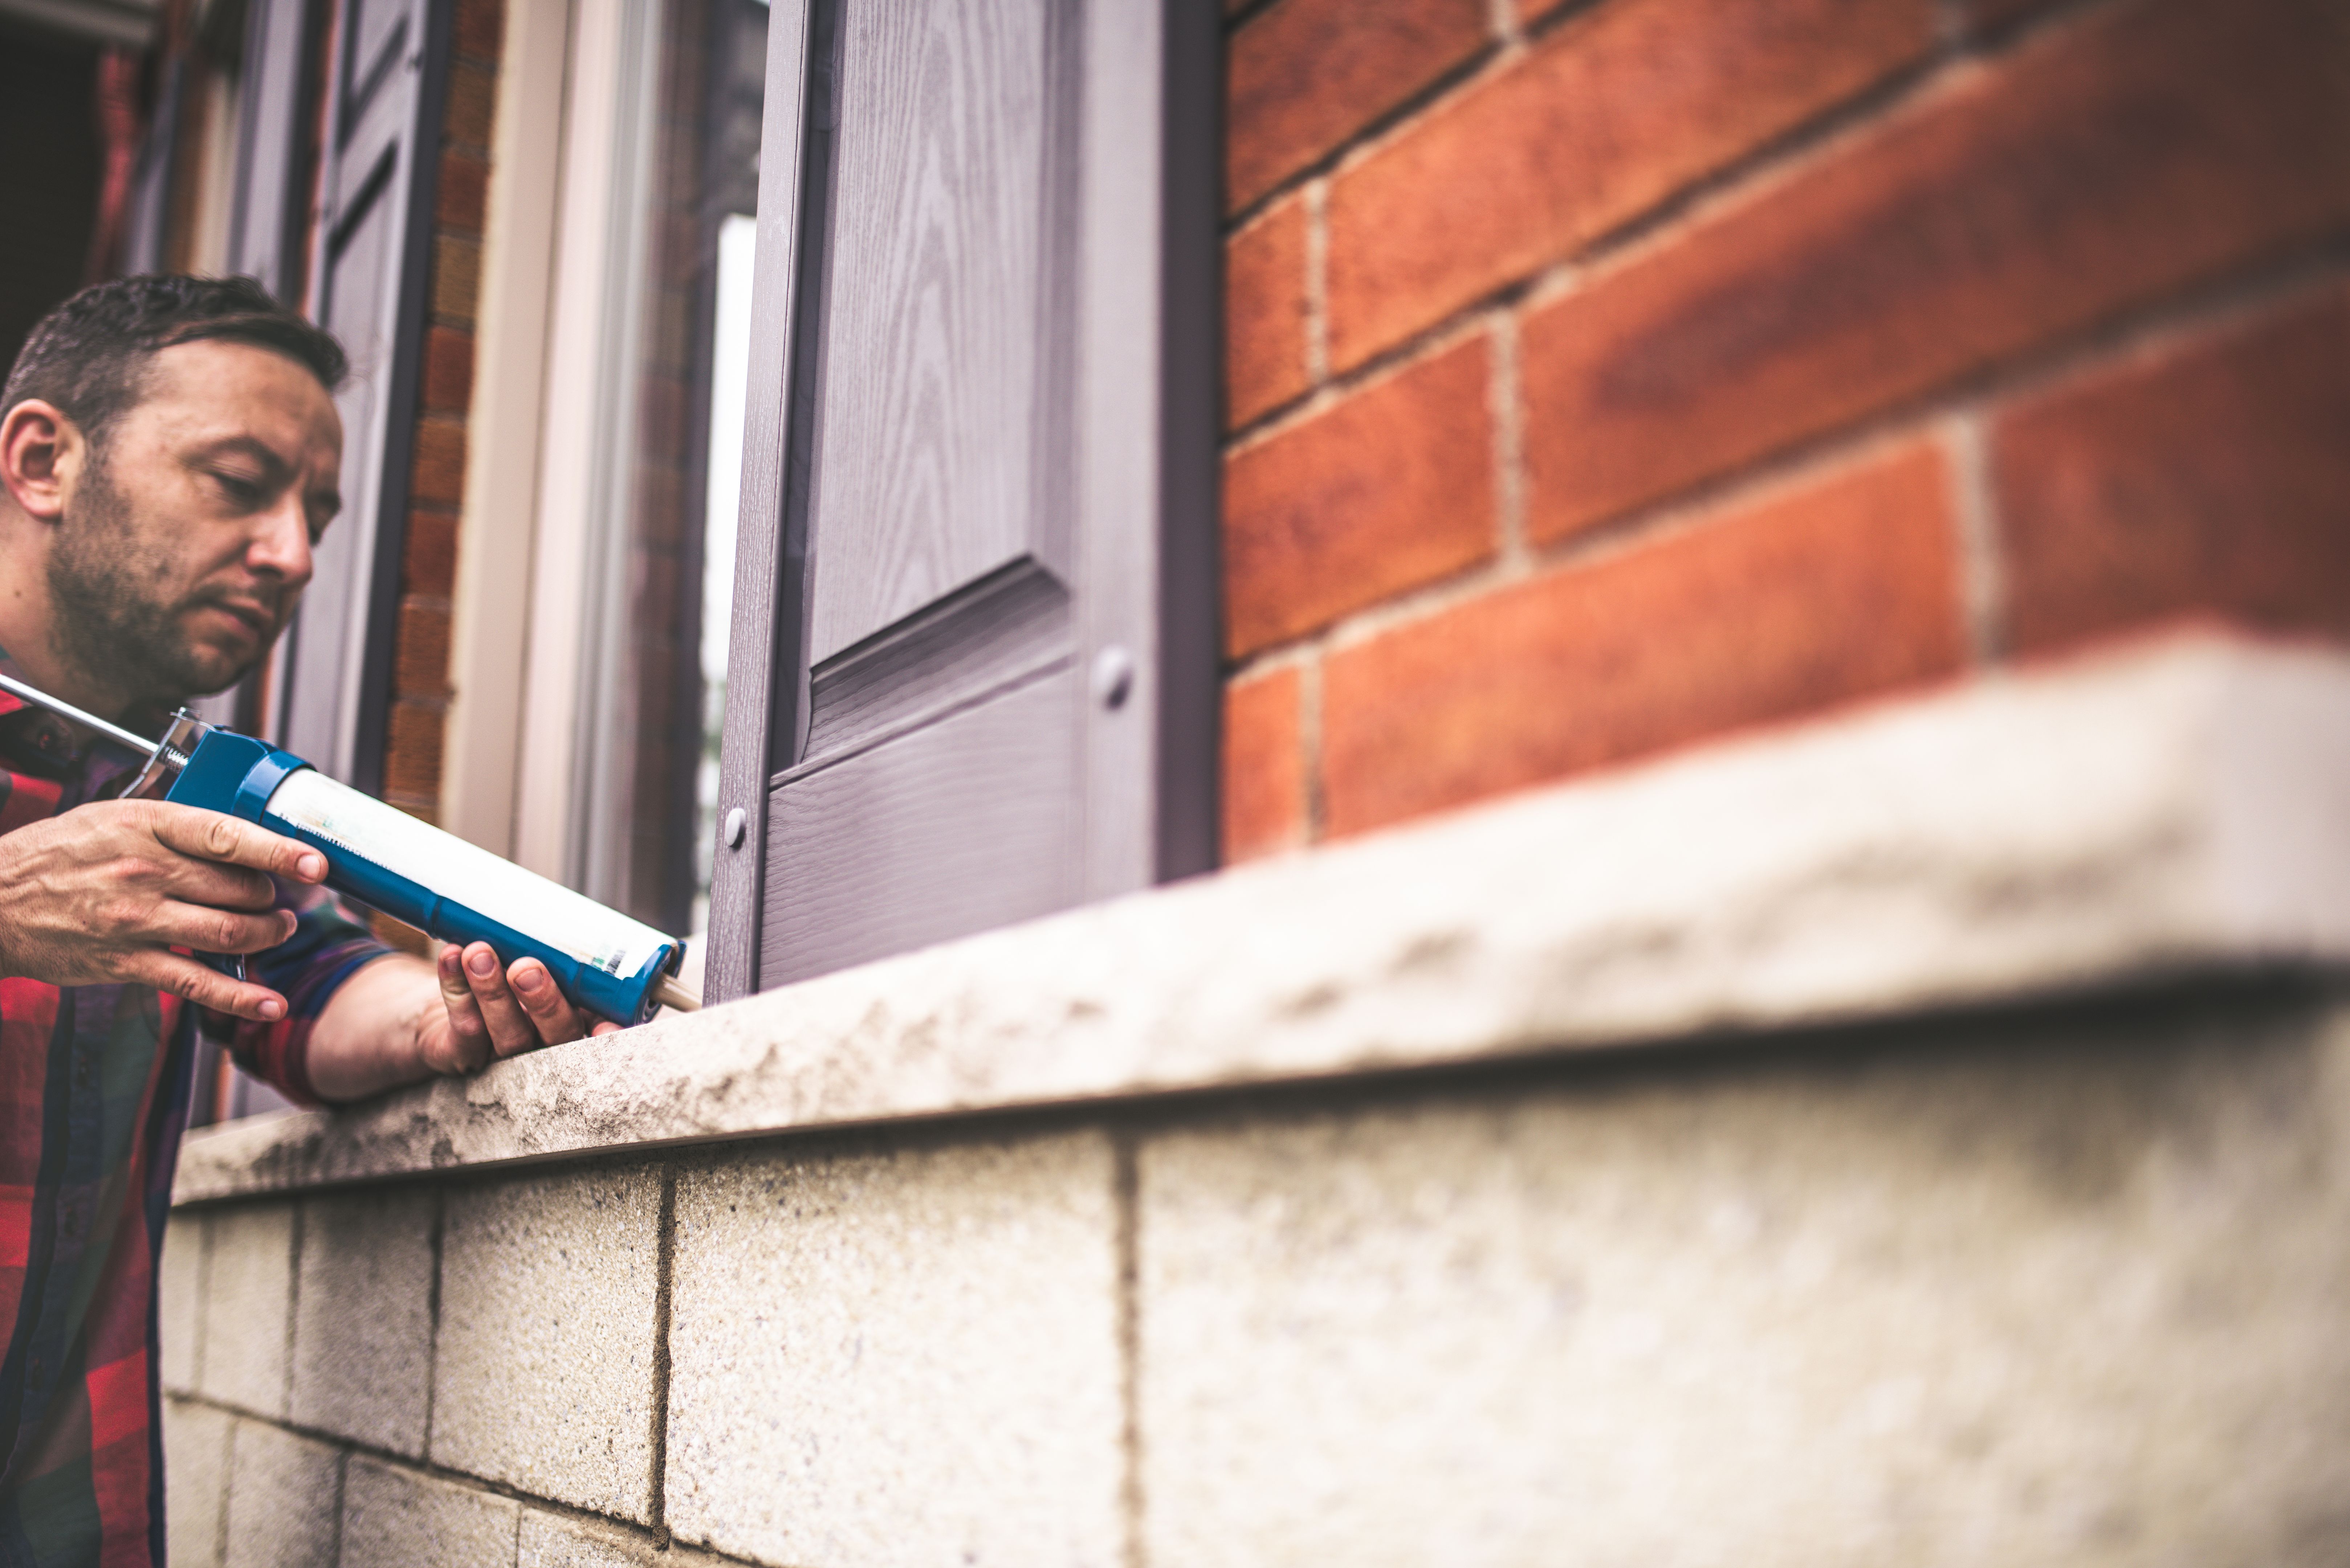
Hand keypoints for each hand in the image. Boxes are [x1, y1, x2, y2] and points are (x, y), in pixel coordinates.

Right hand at [0, 799, 321, 1019]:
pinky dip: (239, 997)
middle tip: (283, 898)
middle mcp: (146, 872)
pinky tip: (269, 1004)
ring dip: (269, 935)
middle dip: (275, 897)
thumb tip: (236, 836)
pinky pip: (196, 982)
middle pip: (241, 888)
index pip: (228, 836)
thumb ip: (173, 826)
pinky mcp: (126, 962)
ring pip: (230, 932)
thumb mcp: (112, 818)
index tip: (317, 863)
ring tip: (279, 929)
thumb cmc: (57, 855)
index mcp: (147, 827)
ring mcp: (137, 920)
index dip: (280, 850)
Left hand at [420, 941, 619, 1073]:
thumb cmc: (509, 977)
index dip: (607, 1034)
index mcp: (572, 1025)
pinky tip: (452, 957)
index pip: (600, 1034)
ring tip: (479, 953)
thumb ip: (553, 948)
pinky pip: (463, 1029)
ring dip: (492, 992)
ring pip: (508, 1034)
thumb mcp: (538, 964)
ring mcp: (502, 1057)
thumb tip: (563, 906)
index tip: (606, 1027)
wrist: (450, 1010)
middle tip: (526, 969)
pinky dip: (455, 988)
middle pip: (555, 1038)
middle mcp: (543, 1048)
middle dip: (543, 1003)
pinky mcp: (461, 1056)